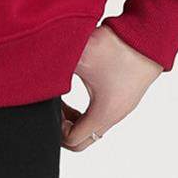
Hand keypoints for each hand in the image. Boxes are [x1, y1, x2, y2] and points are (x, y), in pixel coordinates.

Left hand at [60, 24, 162, 150]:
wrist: (146, 36)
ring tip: (61, 98)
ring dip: (74, 118)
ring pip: (92, 128)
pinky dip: (85, 110)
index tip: (50, 106)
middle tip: (54, 107)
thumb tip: (32, 75)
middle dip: (63, 127)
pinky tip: (74, 87)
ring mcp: (121, 108)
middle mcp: (114, 116)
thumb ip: (54, 70)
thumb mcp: (78, 57)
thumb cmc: (115, 48)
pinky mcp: (123, 98)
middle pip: (83, 141)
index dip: (55, 127)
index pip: (73, 141)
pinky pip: (100, 116)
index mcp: (103, 113)